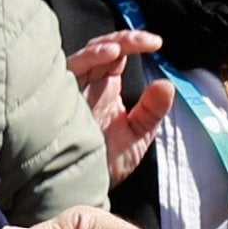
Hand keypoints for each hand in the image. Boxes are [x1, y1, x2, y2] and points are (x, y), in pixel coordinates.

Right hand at [67, 31, 174, 186]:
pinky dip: (87, 59)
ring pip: (82, 56)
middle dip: (122, 40)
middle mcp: (86, 86)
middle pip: (99, 49)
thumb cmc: (106, 164)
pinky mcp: (60, 99)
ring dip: (102, 48)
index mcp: (104, 89)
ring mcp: (72, 92)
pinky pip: (68, 71)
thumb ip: (152, 111)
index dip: (134, 43)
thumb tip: (167, 84)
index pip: (117, 55)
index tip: (156, 43)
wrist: (84, 188)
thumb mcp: (138, 135)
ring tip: (121, 48)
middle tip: (145, 40)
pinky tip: (106, 56)